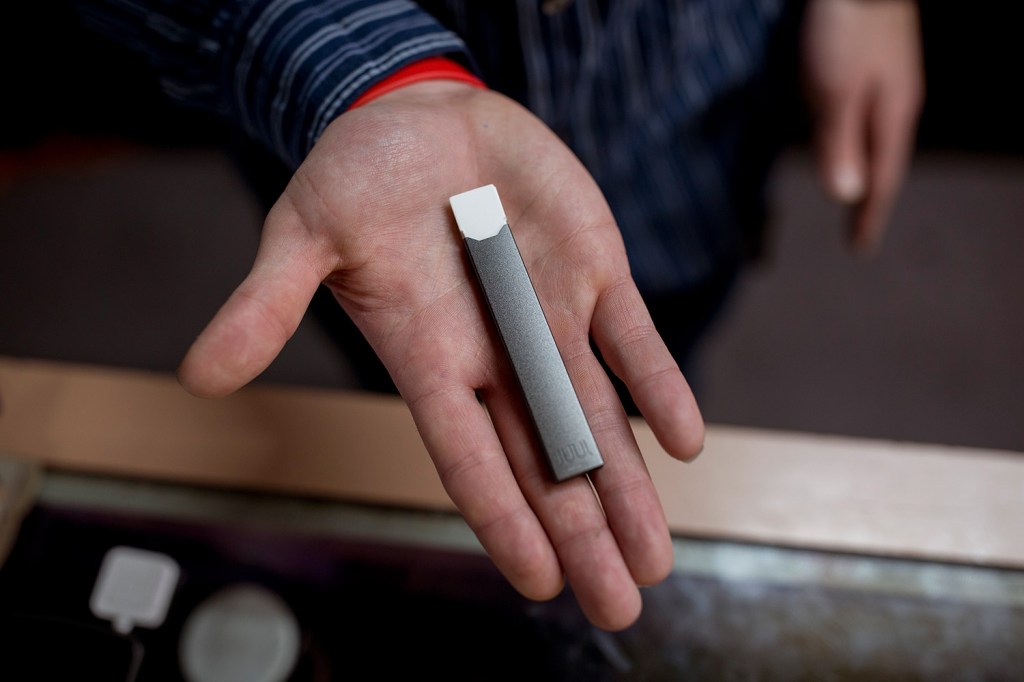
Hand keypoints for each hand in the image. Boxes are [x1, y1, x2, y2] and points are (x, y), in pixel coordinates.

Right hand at [178, 81, 703, 629]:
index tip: (539, 583)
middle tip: (617, 606)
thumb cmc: (354, 178)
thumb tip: (199, 376)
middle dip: (582, 533)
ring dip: (628, 486)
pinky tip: (683, 443)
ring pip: (597, 416)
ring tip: (654, 559)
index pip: (467, 456)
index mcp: (426, 356)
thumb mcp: (303, 232)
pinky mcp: (592, 269)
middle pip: (544, 460)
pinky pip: (632, 339)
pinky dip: (658, 385)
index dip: (502, 517)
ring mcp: (549, 315)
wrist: (416, 116)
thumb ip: (266, 304)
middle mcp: (494, 353)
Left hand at [802, 0, 923, 251]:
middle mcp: (896, 102)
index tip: (859, 250)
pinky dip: (858, 139)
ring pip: (878, 138)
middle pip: (885, 162)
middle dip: (873, 199)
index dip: (868, 218)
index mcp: (890, 117)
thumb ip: (840, 142)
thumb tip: (846, 197)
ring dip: (868, 168)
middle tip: (862, 229)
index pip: (882, 181)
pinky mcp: (875, 62)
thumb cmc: (846, 27)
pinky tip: (849, 135)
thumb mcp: (834, 90)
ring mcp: (889, 81)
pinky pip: (868, 115)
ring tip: (858, 191)